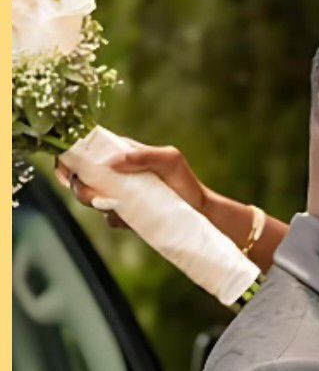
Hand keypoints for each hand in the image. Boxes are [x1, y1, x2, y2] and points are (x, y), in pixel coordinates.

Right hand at [57, 138, 207, 228]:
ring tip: (118, 206)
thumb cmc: (185, 180)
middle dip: (80, 189)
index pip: (84, 150)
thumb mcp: (170, 160)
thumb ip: (144, 155)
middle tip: (100, 198)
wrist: (200, 211)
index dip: (66, 159)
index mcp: (120, 153)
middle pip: (79, 178)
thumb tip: (113, 160)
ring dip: (97, 204)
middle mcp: (115, 173)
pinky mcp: (125, 213)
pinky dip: (116, 219)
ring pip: (90, 198)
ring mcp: (118, 193)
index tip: (66, 172)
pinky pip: (109, 219)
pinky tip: (133, 220)